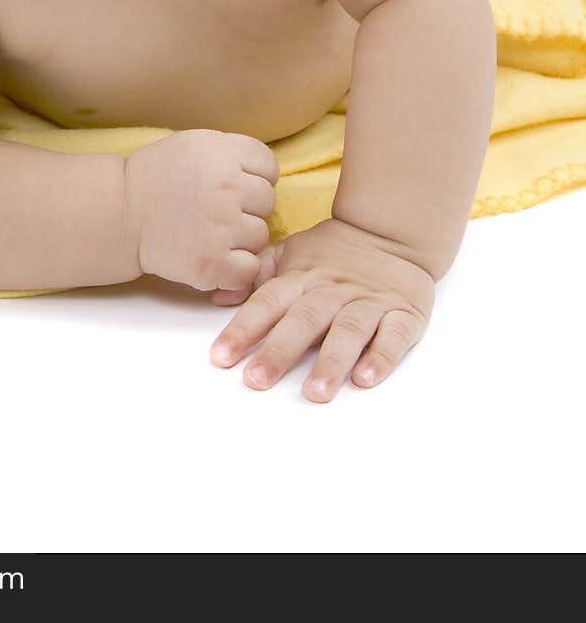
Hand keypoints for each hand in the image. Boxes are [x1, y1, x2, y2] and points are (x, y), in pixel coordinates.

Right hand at [124, 129, 278, 291]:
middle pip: (267, 201)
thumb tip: (268, 175)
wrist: (121, 213)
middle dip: (248, 208)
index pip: (269, 167)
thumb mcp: (194, 144)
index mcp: (222, 152)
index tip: (234, 187)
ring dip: (241, 239)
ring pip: (260, 235)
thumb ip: (232, 153)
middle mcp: (226, 186)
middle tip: (218, 212)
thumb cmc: (157, 178)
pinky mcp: (213, 263)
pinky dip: (236, 269)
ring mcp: (221, 226)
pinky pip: (249, 268)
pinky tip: (215, 257)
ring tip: (211, 233)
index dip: (255, 178)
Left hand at [208, 217, 435, 400]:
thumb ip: (257, 275)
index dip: (243, 328)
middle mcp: (333, 291)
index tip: (220, 357)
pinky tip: (365, 378)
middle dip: (279, 351)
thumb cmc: (333, 251)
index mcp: (302, 277)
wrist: (392, 231)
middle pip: (304, 320)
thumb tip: (218, 298)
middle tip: (256, 380)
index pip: (267, 302)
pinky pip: (394, 336)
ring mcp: (370, 302)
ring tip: (314, 392)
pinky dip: (381, 357)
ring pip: (349, 331)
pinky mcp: (404, 314)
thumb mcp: (292, 254)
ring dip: (331, 362)